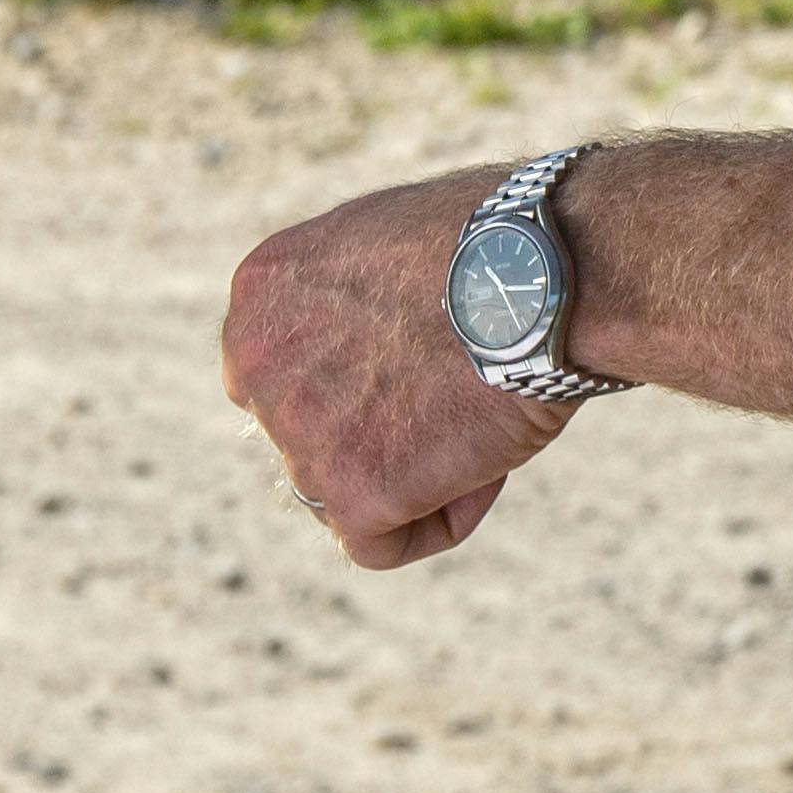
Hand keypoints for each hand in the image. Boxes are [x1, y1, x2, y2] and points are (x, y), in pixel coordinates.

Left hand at [221, 163, 568, 570]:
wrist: (540, 276)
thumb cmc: (494, 249)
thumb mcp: (383, 247)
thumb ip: (342, 305)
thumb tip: (357, 358)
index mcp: (260, 294)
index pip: (286, 378)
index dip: (361, 386)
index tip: (424, 365)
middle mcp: (253, 366)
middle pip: (309, 440)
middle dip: (381, 434)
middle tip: (458, 394)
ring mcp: (294, 435)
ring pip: (347, 493)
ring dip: (418, 472)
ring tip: (481, 415)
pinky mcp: (348, 493)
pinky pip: (381, 545)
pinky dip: (440, 520)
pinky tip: (483, 464)